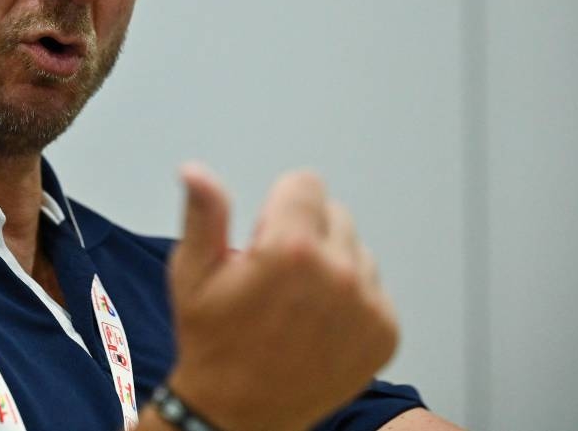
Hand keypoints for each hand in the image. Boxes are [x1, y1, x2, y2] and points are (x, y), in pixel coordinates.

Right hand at [164, 164, 398, 430]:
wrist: (238, 414)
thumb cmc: (212, 342)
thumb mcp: (193, 273)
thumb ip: (204, 214)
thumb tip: (196, 171)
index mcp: (290, 250)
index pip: (306, 183)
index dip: (278, 205)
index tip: (262, 237)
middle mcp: (337, 273)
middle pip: (333, 213)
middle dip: (305, 232)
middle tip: (276, 275)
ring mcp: (366, 305)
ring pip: (355, 250)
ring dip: (331, 265)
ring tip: (297, 301)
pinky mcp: (384, 331)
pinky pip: (373, 288)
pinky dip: (350, 299)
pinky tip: (318, 322)